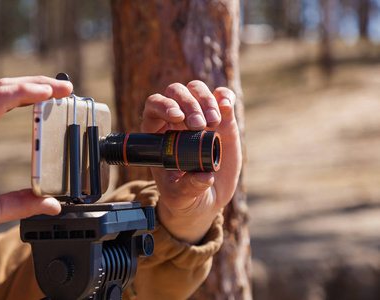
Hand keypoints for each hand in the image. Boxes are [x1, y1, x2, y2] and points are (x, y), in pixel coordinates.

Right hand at [0, 76, 72, 245]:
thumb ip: (21, 202)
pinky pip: (0, 99)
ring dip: (37, 84)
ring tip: (62, 87)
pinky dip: (25, 91)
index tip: (55, 99)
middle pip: (8, 92)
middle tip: (64, 89)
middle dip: (39, 86)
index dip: (30, 97)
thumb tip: (50, 203)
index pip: (4, 104)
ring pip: (5, 90)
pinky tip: (46, 92)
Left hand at [142, 80, 241, 243]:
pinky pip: (222, 96)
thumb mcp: (182, 197)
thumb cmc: (186, 196)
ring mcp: (200, 116)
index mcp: (159, 133)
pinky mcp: (223, 119)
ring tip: (213, 123)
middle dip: (188, 104)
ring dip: (205, 101)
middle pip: (176, 92)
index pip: (154, 106)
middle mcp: (178, 119)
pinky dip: (224, 97)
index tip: (177, 118)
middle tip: (199, 125)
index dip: (164, 105)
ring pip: (197, 90)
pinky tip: (226, 107)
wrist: (206, 199)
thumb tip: (204, 177)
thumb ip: (188, 188)